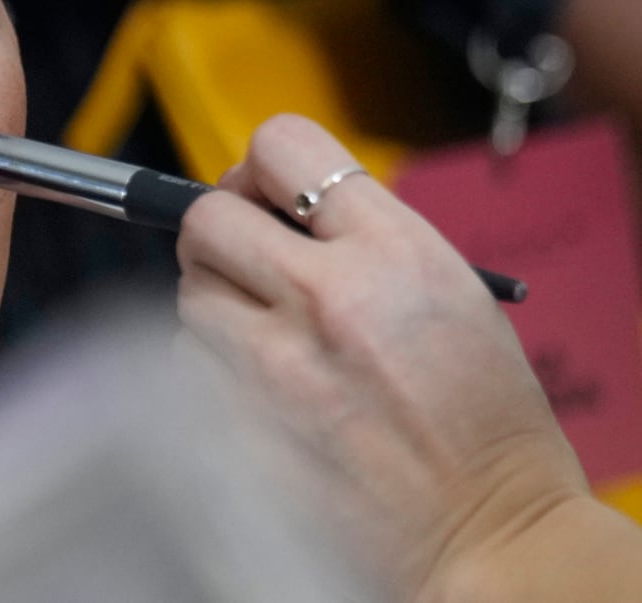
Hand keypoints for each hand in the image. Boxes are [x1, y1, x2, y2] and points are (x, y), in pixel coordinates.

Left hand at [175, 114, 589, 596]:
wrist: (487, 530)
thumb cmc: (479, 417)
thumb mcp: (451, 288)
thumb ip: (361, 234)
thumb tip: (272, 203)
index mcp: (390, 250)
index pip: (281, 146)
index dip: (263, 166)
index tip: (266, 191)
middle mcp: (323, 296)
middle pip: (205, 216)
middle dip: (221, 230)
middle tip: (249, 257)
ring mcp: (272, 364)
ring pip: (189, 293)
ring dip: (218, 304)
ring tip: (273, 336)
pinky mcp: (238, 421)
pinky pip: (190, 363)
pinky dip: (213, 368)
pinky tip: (265, 388)